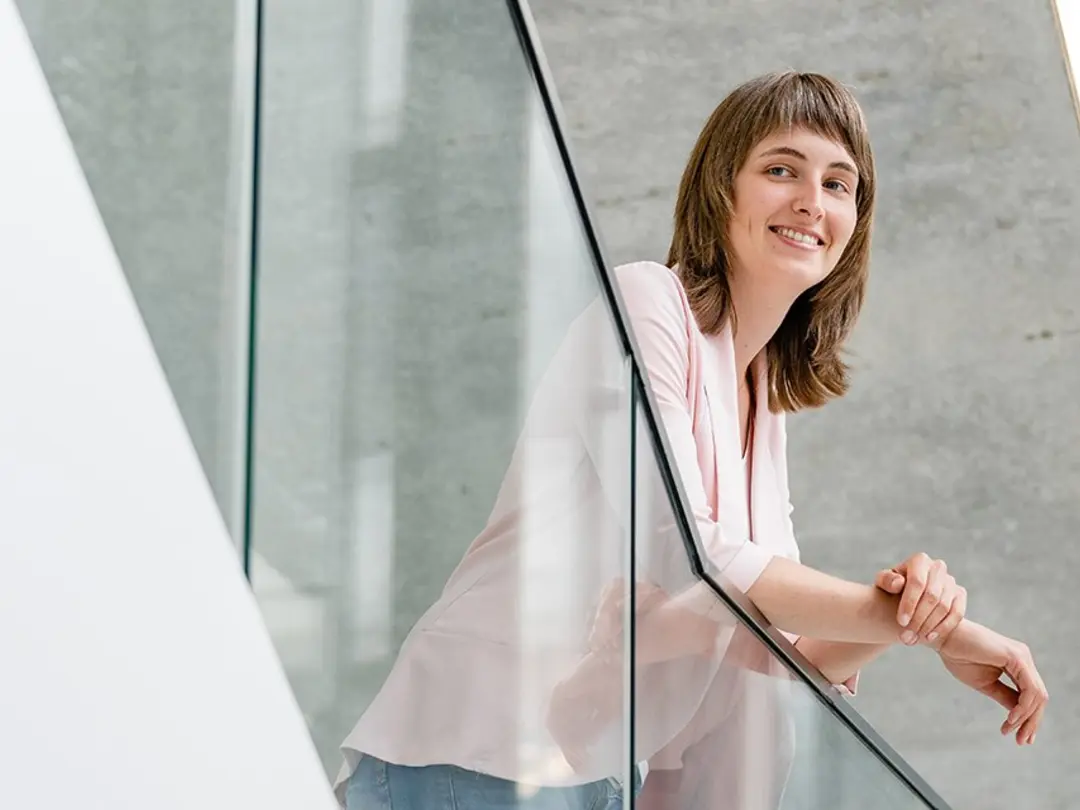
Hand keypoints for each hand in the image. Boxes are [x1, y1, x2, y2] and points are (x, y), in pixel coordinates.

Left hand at [875, 552, 965, 645]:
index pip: (917, 583)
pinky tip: (929, 637)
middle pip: (932, 597)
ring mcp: (951, 581)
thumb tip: (898, 583)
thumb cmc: (891, 587)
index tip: (900, 622)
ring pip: (944, 607)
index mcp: (919, 560)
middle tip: (906, 637)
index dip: (909, 603)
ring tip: (913, 640)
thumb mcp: (883, 583)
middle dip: (918, 619)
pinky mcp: (960, 594)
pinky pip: (957, 613)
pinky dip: (944, 627)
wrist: (906, 595)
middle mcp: (938, 567)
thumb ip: (886, 581)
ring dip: (929, 626)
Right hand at [936, 620, 1048, 745]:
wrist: (943, 637)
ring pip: (1037, 695)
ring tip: (1010, 730)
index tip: (1018, 737)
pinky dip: (1023, 707)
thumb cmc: (959, 656)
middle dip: (1031, 722)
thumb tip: (1019, 716)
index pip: (1031, 695)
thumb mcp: (986, 683)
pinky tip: (1011, 718)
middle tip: (1020, 741)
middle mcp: (1024, 659)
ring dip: (1026, 718)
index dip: (1028, 718)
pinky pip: (1029, 689)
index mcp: (1017, 664)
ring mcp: (1022, 657)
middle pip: (1039, 697)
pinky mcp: (1017, 657)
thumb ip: (1005, 697)